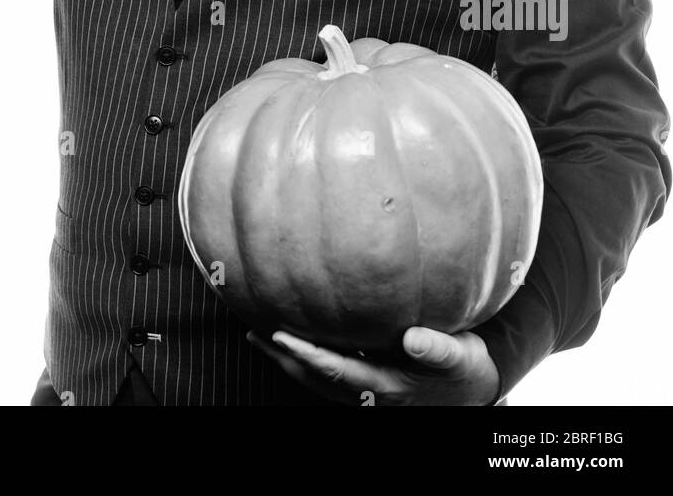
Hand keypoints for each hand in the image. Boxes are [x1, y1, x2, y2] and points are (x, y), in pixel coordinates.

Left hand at [247, 325, 500, 405]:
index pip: (336, 369)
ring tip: (259, 333)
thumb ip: (437, 349)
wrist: (471, 390)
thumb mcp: (459, 358)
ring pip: (316, 378)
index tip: (279, 335)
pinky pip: (326, 372)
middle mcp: (369, 392)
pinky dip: (304, 358)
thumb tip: (411, 339)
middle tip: (253, 332)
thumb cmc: (463, 369)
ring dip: (287, 359)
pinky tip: (293, 338)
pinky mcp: (366, 382)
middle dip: (283, 357)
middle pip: (315, 377)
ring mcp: (365, 391)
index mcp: (385, 385)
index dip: (306, 353)